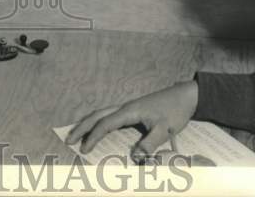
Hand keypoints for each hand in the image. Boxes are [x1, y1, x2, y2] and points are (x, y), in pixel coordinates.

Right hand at [67, 80, 198, 156]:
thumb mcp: (164, 129)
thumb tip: (134, 158)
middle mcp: (125, 107)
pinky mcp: (134, 110)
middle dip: (82, 127)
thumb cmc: (175, 111)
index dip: (93, 137)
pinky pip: (110, 115)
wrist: (185, 96)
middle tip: (69, 139)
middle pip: (97, 115)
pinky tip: (99, 129)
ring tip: (77, 134)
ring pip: (102, 113)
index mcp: (129, 111)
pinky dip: (99, 122)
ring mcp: (128, 108)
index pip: (105, 124)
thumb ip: (150, 143)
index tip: (83, 150)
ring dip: (88, 123)